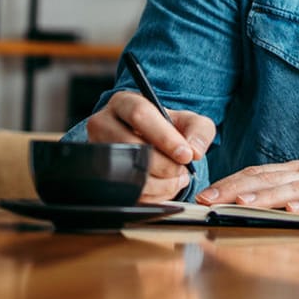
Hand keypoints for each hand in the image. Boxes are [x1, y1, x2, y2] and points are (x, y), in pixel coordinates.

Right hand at [84, 91, 216, 202]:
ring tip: (177, 178)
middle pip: (132, 147)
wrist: (151, 145)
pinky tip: (165, 187)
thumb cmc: (168, 129)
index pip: (140, 115)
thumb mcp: (189, 122)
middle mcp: (104, 124)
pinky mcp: (101, 176)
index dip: (165, 137)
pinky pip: (127, 192)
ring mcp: (98, 151)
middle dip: (165, 165)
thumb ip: (199, 131)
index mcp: (124, 103)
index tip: (186, 155)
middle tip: (182, 170)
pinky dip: (153, 196)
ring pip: (128, 174)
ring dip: (161, 183)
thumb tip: (194, 151)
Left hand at [197, 154, 298, 222]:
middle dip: (236, 190)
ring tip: (240, 205)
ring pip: (294, 190)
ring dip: (265, 197)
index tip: (206, 193)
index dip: (232, 182)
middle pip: (270, 179)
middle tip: (208, 201)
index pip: (261, 172)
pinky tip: (292, 209)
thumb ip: (295, 186)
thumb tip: (258, 196)